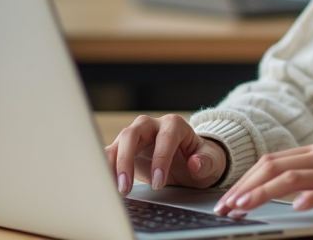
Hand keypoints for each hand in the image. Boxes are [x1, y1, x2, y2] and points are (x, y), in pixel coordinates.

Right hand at [105, 114, 226, 195]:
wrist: (190, 160)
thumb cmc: (200, 158)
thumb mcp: (211, 161)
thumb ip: (206, 161)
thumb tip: (195, 163)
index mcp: (174, 125)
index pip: (165, 138)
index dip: (160, 159)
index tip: (158, 183)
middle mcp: (151, 126)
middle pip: (132, 134)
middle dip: (126, 160)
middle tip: (125, 187)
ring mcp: (134, 136)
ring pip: (116, 143)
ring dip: (110, 165)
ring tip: (111, 189)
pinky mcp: (123, 149)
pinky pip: (109, 155)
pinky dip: (103, 167)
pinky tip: (101, 183)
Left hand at [213, 140, 312, 227]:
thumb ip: (310, 176)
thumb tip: (272, 190)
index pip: (273, 159)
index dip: (247, 177)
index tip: (229, 196)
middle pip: (275, 165)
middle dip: (246, 186)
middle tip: (227, 205)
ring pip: (290, 178)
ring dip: (261, 194)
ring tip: (243, 208)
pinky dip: (306, 199)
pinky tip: (293, 209)